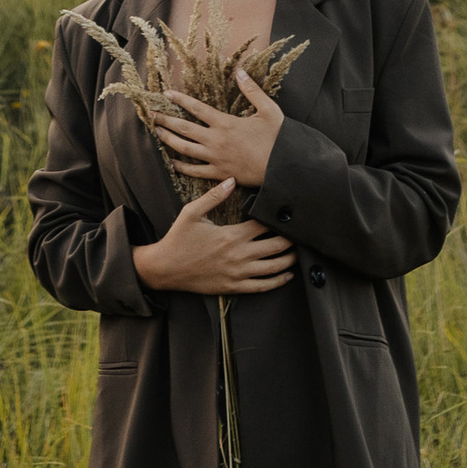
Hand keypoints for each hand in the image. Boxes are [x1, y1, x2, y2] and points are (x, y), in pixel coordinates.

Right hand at [132, 185, 298, 296]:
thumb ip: (214, 196)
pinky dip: (278, 281)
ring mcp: (238, 273)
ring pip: (273, 268)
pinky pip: (262, 286)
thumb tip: (231, 180)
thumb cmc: (178, 239)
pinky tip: (287, 275)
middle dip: (291, 239)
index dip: (278, 219)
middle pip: (276, 247)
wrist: (165, 269)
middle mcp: (238, 255)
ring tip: (299, 252)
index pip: (264, 225)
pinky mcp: (234, 287)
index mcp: (231, 235)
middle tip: (301, 233)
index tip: (288, 214)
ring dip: (289, 259)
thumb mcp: (192, 212)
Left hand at [151, 67, 285, 189]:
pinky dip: (182, 167)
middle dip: (165, 120)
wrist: (283, 167)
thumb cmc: (278, 138)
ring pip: (185, 150)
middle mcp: (216, 140)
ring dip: (169, 140)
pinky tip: (172, 163)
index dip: (180, 100)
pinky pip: (195, 171)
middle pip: (184, 129)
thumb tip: (240, 72)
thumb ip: (252, 90)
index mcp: (226, 123)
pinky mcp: (220, 174)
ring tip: (157, 133)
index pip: (197, 108)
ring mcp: (216, 159)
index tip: (166, 94)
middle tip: (150, 114)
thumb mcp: (269, 109)